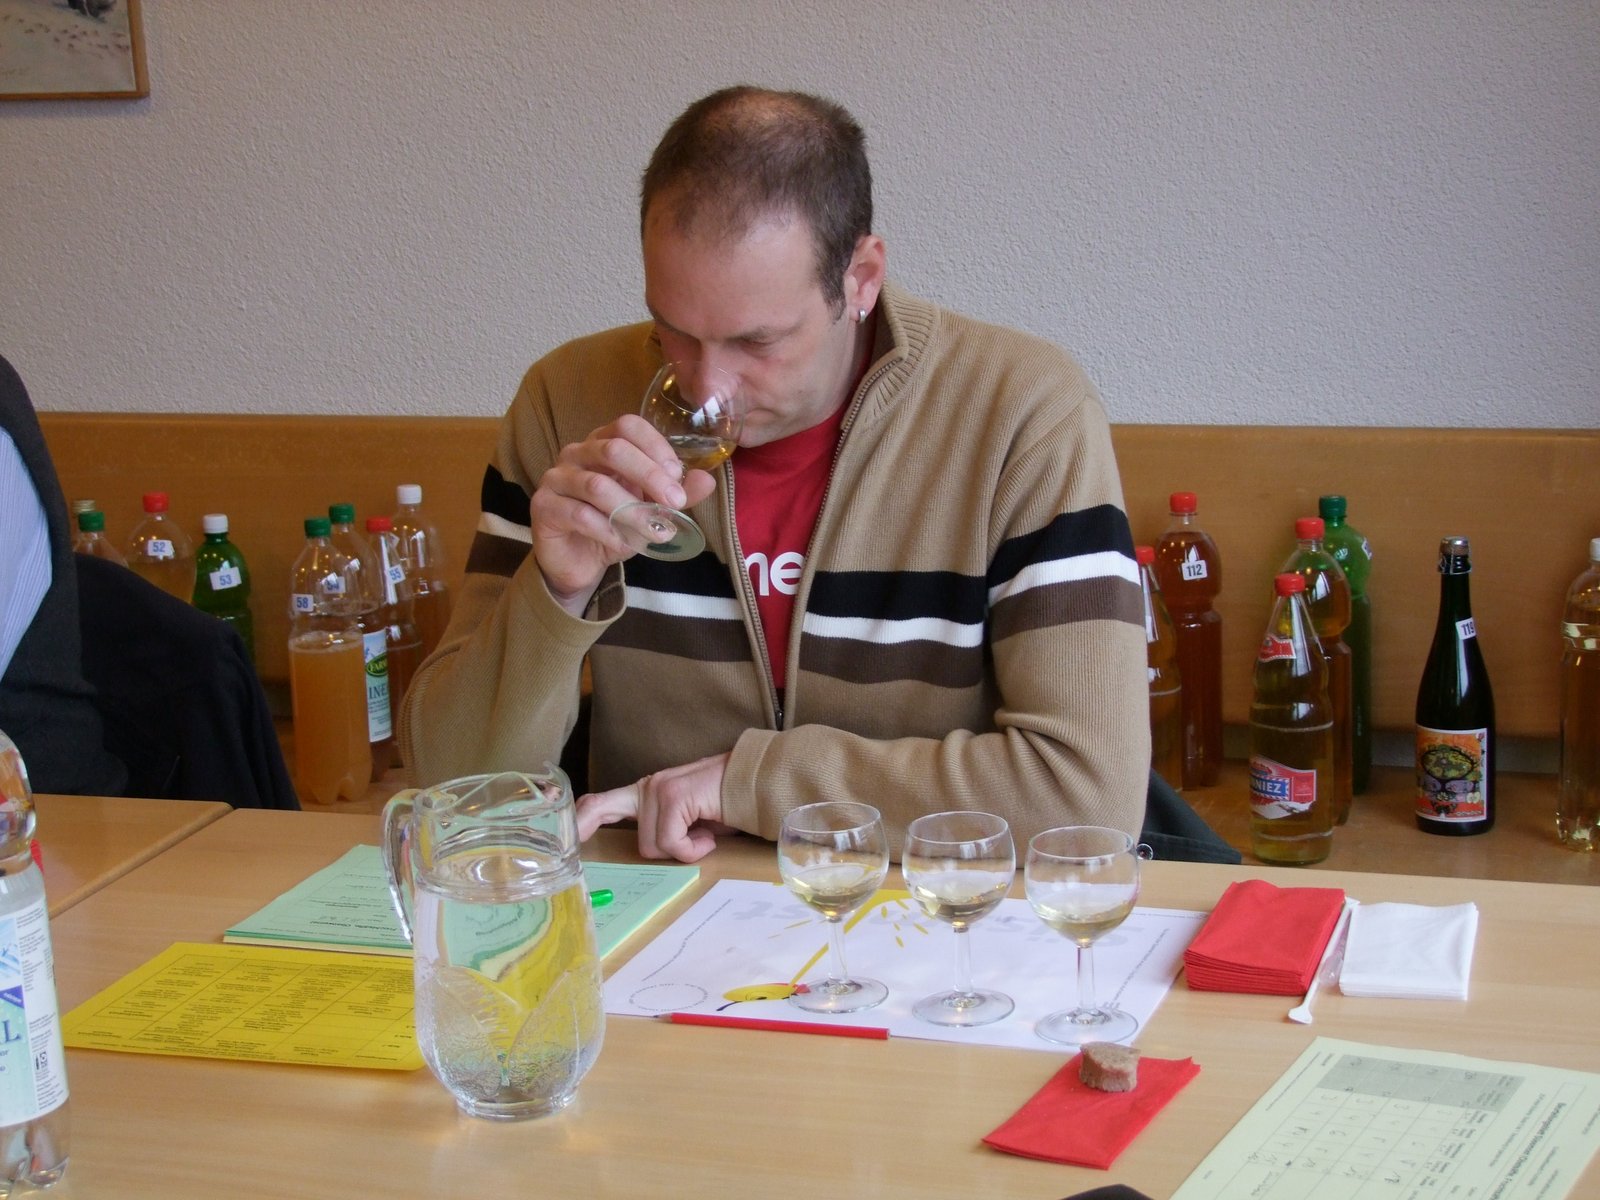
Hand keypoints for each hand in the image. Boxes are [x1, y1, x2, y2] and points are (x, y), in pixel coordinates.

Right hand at [529, 413, 717, 613]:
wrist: (578, 562)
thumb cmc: (614, 526)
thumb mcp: (651, 510)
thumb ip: (677, 494)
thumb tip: (706, 480)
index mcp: (603, 444)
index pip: (628, 426)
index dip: (655, 446)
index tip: (678, 475)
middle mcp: (576, 454)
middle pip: (613, 449)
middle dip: (650, 475)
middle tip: (675, 503)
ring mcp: (556, 478)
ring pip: (596, 485)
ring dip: (632, 511)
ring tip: (655, 532)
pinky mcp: (543, 507)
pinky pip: (579, 514)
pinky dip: (608, 531)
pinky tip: (624, 544)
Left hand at [576, 752, 733, 862]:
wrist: (755, 785)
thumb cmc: (725, 805)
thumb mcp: (687, 822)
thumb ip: (663, 830)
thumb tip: (651, 854)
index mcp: (644, 793)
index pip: (600, 804)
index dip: (582, 822)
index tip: (571, 844)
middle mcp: (647, 788)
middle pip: (642, 844)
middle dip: (670, 851)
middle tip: (697, 839)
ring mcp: (658, 790)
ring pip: (656, 846)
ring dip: (686, 848)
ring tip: (707, 830)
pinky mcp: (673, 797)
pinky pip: (673, 842)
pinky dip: (694, 847)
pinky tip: (710, 833)